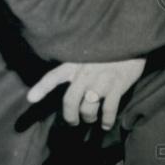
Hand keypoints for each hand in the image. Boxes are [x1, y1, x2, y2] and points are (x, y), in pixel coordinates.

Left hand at [26, 57, 147, 129]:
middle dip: (70, 117)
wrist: (133, 39)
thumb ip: (78, 68)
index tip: (30, 99)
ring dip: (88, 117)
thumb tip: (71, 88)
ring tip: (91, 119)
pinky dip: (107, 120)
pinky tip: (106, 125)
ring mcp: (102, 80)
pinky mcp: (118, 85)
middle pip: (70, 101)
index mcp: (76, 63)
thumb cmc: (109, 49)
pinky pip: (109, 109)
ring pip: (88, 108)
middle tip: (73, 122)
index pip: (54, 76)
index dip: (42, 87)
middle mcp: (86, 72)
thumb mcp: (89, 53)